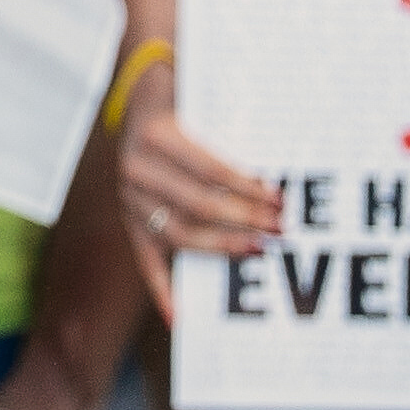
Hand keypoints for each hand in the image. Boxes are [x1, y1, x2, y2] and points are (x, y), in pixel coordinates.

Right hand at [109, 49, 279, 274]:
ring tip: (257, 250)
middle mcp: (136, 168)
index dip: (247, 189)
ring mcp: (129, 198)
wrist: (138, 93)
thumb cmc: (184, 95)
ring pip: (178, 235)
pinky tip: (179, 316)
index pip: (211, 172)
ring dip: (221, 247)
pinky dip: (161, 289)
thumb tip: (278, 165)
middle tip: (280, 228)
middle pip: (198, 206)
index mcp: (156, 134)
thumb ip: (232, 123)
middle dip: (244, 220)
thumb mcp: (204, 95)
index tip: (280, 199)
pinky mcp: (130, 219)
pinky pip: (146, 258)